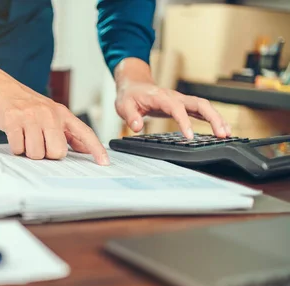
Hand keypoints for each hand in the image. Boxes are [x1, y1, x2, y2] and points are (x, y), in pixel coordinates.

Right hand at [0, 62, 109, 164]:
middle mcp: (49, 114)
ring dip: (29, 151)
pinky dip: (16, 148)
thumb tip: (85, 148)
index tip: (104, 163)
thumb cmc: (25, 104)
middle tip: (38, 143)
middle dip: (46, 154)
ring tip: (25, 137)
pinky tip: (15, 136)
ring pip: (37, 153)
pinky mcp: (13, 121)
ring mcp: (31, 117)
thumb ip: (68, 132)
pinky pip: (18, 148)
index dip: (96, 149)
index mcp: (61, 113)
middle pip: (57, 152)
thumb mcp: (51, 113)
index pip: (84, 132)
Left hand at [114, 58, 230, 138]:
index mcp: (161, 97)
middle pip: (200, 103)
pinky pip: (201, 110)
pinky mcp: (183, 105)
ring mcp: (181, 100)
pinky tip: (221, 129)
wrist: (134, 85)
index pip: (177, 108)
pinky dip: (213, 119)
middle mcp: (175, 97)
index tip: (190, 136)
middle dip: (213, 118)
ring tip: (227, 134)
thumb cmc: (129, 95)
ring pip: (204, 106)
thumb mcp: (123, 106)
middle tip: (221, 134)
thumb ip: (130, 116)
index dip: (184, 122)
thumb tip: (137, 127)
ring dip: (217, 119)